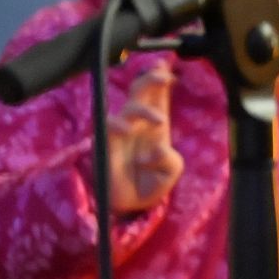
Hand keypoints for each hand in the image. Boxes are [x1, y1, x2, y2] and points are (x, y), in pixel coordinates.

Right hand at [106, 68, 182, 213]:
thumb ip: (170, 160)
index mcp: (156, 128)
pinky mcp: (106, 143)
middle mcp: (139, 125)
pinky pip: (109, 125)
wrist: (131, 205)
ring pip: (128, 107)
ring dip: (144, 109)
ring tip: (160, 120)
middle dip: (151, 80)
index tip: (172, 73)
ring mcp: (122, 132)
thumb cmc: (151, 183)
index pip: (158, 99)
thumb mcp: (170, 172)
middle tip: (164, 76)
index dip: (162, 84)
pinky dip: (120, 125)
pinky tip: (129, 131)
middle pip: (142, 94)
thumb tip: (158, 148)